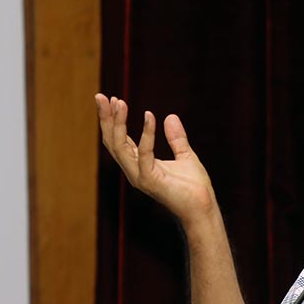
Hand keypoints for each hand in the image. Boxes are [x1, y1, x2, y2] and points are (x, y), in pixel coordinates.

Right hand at [95, 93, 215, 224]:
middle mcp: (134, 171)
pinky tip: (150, 116)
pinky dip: (146, 135)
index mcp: (139, 165)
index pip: (119, 140)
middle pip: (112, 142)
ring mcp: (140, 177)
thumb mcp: (186, 156)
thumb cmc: (194, 187)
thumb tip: (170, 116)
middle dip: (106, 118)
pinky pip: (144, 154)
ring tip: (119, 102)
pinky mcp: (150, 181)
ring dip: (117, 123)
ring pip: (120, 147)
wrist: (203, 208)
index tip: (112, 98)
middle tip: (101, 96)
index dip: (113, 120)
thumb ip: (176, 138)